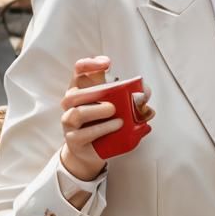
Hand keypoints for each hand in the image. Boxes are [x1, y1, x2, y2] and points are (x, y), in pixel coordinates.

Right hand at [59, 56, 154, 181]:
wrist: (93, 151)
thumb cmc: (105, 123)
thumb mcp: (120, 107)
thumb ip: (133, 98)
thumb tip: (145, 94)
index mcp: (82, 89)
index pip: (79, 70)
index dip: (90, 64)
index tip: (107, 64)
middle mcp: (71, 104)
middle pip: (75, 93)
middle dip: (94, 93)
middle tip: (114, 100)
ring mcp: (69, 122)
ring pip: (78, 113)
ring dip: (98, 112)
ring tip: (116, 115)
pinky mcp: (73, 139)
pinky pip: (83, 134)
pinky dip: (102, 129)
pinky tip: (116, 126)